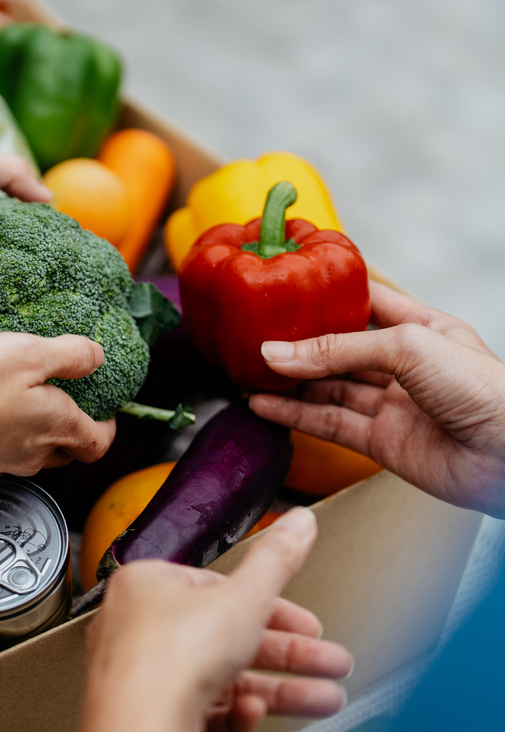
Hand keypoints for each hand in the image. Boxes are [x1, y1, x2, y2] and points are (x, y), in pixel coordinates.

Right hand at [0, 331, 115, 475]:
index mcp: (58, 426)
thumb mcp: (27, 352)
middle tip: (63, 399)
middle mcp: (35, 453)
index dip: (107, 426)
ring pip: (34, 454)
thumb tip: (97, 357)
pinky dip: (1, 435)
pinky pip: (0, 452)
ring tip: (21, 400)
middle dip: (73, 430)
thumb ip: (69, 355)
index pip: (100, 443)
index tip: (102, 407)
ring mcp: (3, 463)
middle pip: (69, 452)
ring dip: (36, 433)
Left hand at [75, 508, 350, 731]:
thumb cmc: (168, 657)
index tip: (309, 624)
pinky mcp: (148, 721)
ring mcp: (141, 679)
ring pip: (219, 681)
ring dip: (277, 690)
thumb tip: (297, 523)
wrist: (138, 731)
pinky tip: (251, 715)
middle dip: (289, 655)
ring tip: (323, 700)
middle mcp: (137, 629)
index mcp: (147, 586)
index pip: (218, 589)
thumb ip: (276, 562)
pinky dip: (233, 716)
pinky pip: (199, 714)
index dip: (272, 607)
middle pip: (226, 638)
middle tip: (330, 664)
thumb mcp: (243, 598)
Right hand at [250, 281, 504, 517]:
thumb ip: (339, 349)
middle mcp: (406, 366)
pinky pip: (329, 424)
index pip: (370, 303)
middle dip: (300, 344)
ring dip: (290, 382)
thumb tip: (278, 354)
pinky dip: (294, 416)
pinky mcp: (382, 442)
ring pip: (330, 388)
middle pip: (341, 349)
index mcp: (424, 329)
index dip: (332, 296)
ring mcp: (393, 405)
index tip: (289, 289)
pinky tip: (265, 407)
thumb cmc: (485, 390)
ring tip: (250, 374)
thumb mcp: (408, 346)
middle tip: (256, 339)